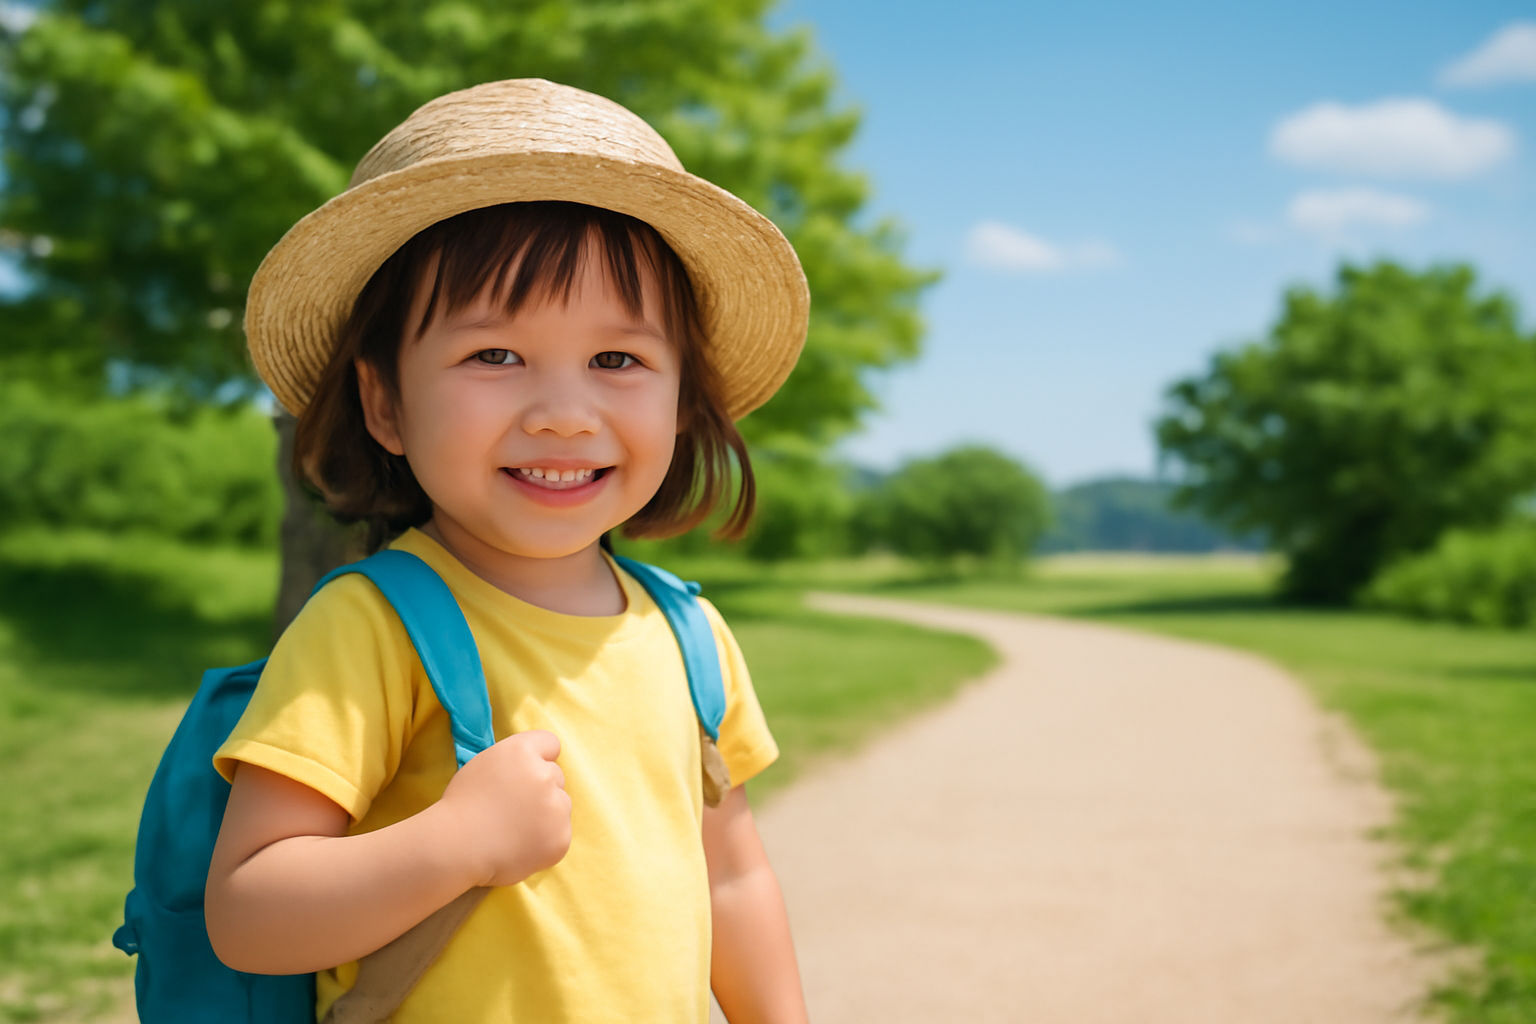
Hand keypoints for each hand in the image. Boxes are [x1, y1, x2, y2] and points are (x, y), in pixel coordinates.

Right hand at [437, 729, 571, 886]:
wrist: (457, 847)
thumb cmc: (462, 805)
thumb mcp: (485, 764)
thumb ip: (515, 760)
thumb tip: (538, 765)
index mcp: (522, 751)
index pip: (550, 743)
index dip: (540, 757)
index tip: (528, 773)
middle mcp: (545, 774)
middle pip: (556, 776)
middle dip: (540, 789)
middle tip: (513, 808)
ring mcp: (557, 807)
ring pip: (561, 805)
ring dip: (546, 814)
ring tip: (514, 829)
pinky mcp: (561, 837)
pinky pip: (560, 833)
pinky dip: (545, 840)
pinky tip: (520, 846)